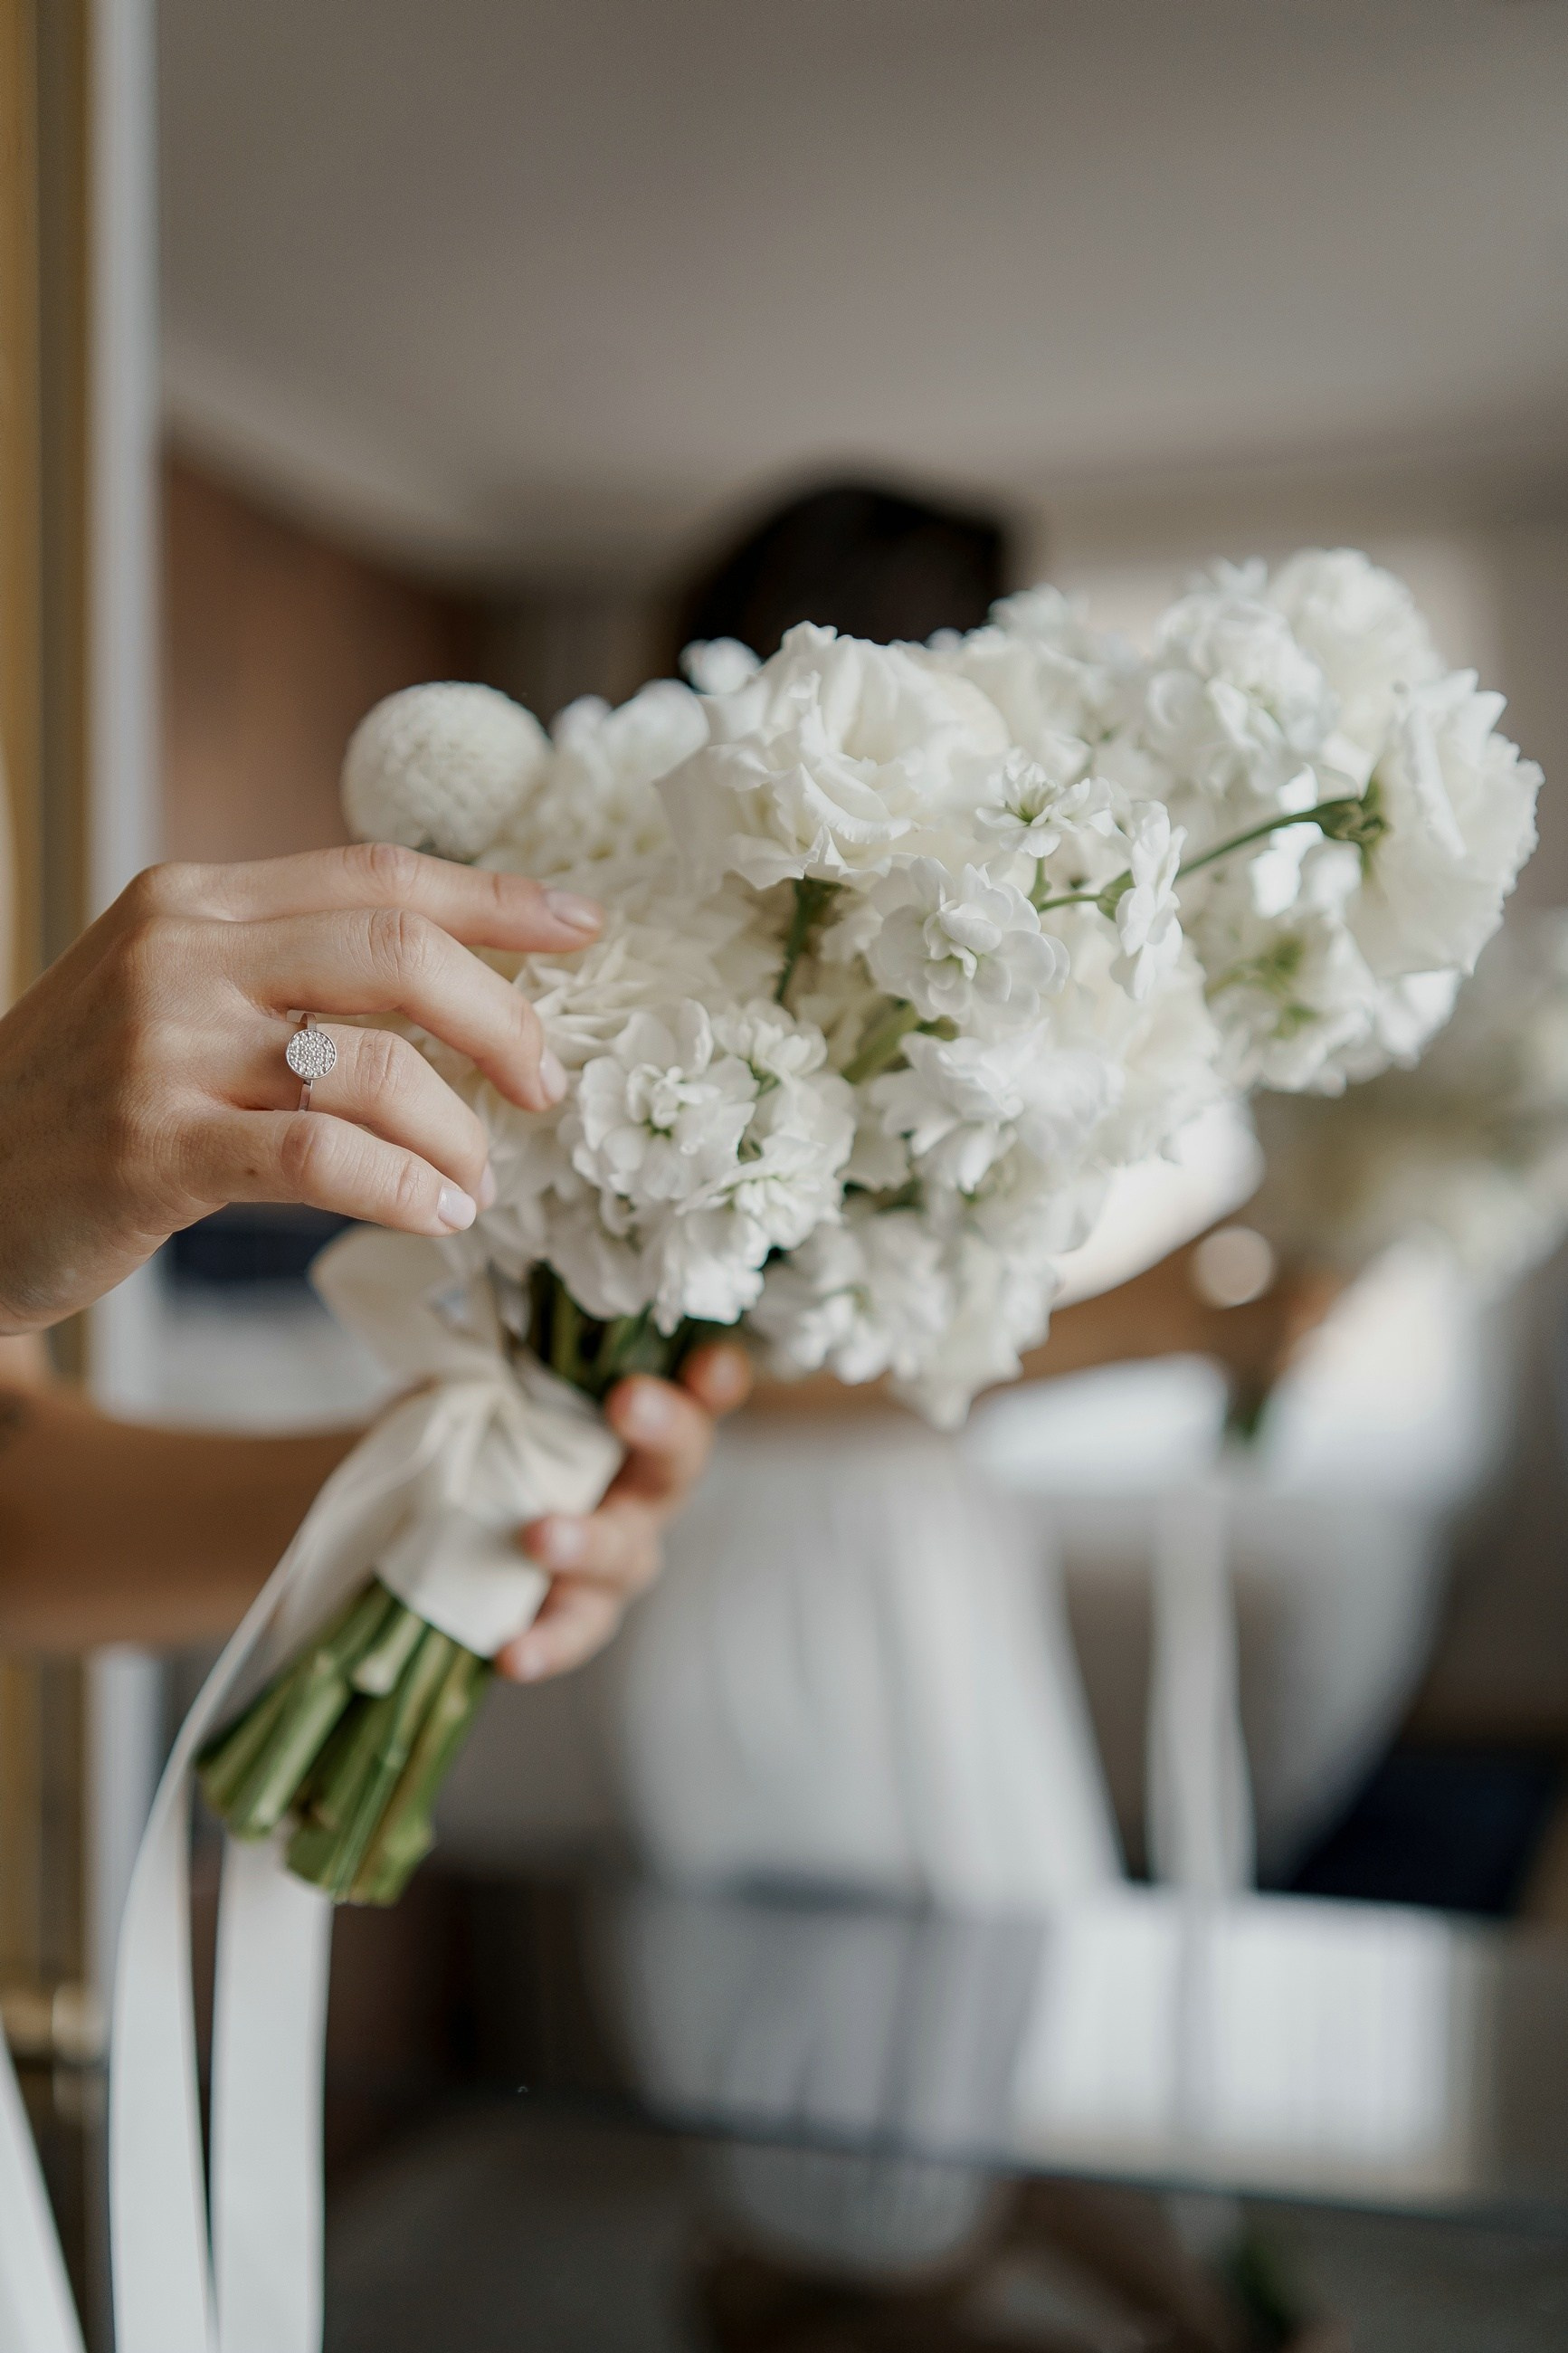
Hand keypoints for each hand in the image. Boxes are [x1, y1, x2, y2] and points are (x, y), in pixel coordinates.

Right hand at [0, 845, 600, 1332]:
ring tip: (475, 1182)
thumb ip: (282, 972)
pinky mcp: (151, 1149)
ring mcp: (161, 1049)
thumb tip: (450, 984)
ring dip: (457, 1134)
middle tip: (543, 1086)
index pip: (379, 873)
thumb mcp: (168, 997)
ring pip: (373, 1066)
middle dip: (502, 1019)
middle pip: (397, 951)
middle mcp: (180, 953)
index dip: (497, 899)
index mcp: (196, 900)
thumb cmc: (81, 1103)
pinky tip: (436, 1214)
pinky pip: (320, 1156)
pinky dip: (402, 1188)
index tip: (584, 927)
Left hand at [498, 1341, 753, 1681]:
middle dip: (665, 1430)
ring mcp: (612, 1555)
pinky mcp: (570, 1615)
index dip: (715, 1378)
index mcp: (630, 1418)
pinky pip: (572, 1633)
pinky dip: (547, 1643)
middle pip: (678, 1465)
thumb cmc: (468, 1429)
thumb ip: (486, 1355)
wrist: (414, 1517)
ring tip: (541, 1537)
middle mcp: (638, 1487)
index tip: (710, 1363)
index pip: (695, 1391)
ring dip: (591, 1544)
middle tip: (628, 1403)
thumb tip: (470, 1316)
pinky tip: (512, 1650)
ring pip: (629, 1557)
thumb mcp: (472, 1380)